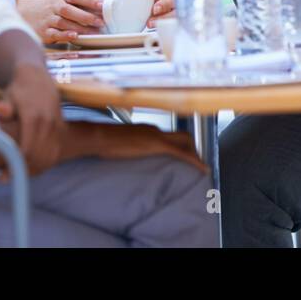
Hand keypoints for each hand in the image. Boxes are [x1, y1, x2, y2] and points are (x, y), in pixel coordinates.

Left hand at [0, 63, 62, 173]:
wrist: (37, 77)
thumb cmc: (18, 89)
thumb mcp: (9, 96)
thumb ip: (5, 107)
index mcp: (34, 116)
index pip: (27, 149)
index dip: (15, 165)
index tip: (2, 177)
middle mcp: (49, 122)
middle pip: (37, 156)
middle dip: (22, 170)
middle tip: (5, 177)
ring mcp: (57, 126)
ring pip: (48, 157)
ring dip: (33, 169)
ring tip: (15, 174)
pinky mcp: (61, 129)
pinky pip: (54, 152)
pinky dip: (42, 163)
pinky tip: (29, 168)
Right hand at [18, 0, 104, 43]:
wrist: (25, 11)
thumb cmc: (51, 6)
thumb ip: (80, 2)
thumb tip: (102, 7)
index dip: (89, 0)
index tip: (102, 5)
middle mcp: (55, 7)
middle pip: (69, 10)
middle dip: (86, 16)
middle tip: (100, 22)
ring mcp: (49, 19)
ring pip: (63, 23)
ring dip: (79, 28)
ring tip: (93, 33)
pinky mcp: (44, 31)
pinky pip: (55, 33)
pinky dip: (64, 35)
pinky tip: (74, 36)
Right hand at [74, 122, 207, 173]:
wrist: (99, 137)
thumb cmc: (102, 142)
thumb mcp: (119, 144)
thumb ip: (129, 146)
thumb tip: (129, 153)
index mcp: (147, 130)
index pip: (170, 135)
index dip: (181, 146)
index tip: (185, 154)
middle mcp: (155, 130)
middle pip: (182, 136)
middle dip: (192, 149)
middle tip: (196, 163)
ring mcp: (156, 135)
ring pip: (185, 141)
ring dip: (194, 154)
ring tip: (201, 168)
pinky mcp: (156, 144)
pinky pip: (181, 152)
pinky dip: (194, 161)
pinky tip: (201, 169)